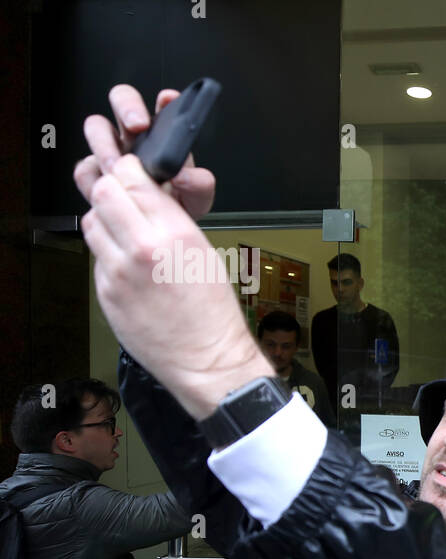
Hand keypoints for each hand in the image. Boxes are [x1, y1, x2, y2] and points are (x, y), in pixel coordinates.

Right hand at [75, 84, 215, 219]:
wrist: (158, 231)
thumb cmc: (177, 206)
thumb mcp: (197, 199)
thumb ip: (199, 185)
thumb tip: (184, 175)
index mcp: (163, 135)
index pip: (163, 105)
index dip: (165, 99)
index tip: (168, 100)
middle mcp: (135, 137)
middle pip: (122, 100)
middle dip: (127, 107)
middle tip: (138, 126)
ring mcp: (112, 151)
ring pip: (96, 127)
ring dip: (104, 144)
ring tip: (117, 167)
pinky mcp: (94, 172)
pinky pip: (84, 166)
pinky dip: (92, 176)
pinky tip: (104, 187)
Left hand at [80, 134, 269, 419]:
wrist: (207, 359)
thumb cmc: (213, 313)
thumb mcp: (203, 253)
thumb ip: (171, 219)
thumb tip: (147, 194)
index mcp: (176, 234)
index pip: (133, 179)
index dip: (129, 172)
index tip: (133, 175)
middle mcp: (143, 248)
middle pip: (104, 194)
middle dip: (113, 191)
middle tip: (124, 199)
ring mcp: (118, 272)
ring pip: (91, 223)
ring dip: (105, 221)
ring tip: (125, 235)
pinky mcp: (105, 292)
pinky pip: (97, 258)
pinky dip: (108, 255)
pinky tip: (129, 268)